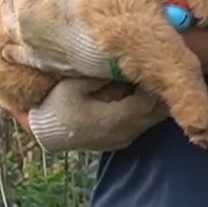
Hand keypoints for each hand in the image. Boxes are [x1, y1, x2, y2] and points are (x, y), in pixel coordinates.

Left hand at [0, 0, 114, 78]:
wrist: (105, 54)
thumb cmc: (87, 16)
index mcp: (26, 6)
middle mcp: (21, 29)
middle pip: (17, 2)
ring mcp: (30, 48)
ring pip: (11, 29)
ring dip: (9, 16)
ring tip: (9, 4)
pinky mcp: (42, 64)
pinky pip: (20, 57)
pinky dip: (12, 52)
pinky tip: (5, 51)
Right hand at [26, 77, 166, 152]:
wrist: (46, 133)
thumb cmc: (58, 107)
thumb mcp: (75, 86)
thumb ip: (102, 76)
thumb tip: (122, 64)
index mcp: (115, 120)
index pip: (148, 103)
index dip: (154, 85)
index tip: (152, 66)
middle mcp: (125, 133)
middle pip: (157, 113)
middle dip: (161, 92)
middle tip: (159, 70)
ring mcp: (124, 140)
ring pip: (153, 121)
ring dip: (156, 102)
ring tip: (151, 80)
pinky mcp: (122, 142)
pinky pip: (143, 125)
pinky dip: (147, 111)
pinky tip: (142, 94)